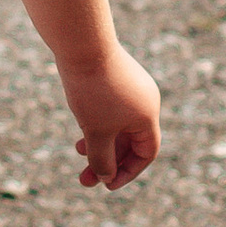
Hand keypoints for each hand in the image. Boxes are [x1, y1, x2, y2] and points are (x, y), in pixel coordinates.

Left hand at [60, 47, 161, 189]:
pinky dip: (98, 123)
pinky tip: (80, 126)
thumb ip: (102, 158)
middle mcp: (145, 101)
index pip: (146, 152)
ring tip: (77, 151)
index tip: (107, 184)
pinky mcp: (117, 76)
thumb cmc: (91, 90)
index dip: (128, 172)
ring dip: (99, 142)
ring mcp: (132, 87)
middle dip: (108, 161)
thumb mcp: (95, 131)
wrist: (82, 43)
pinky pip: (111, 109)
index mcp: (148, 115)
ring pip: (118, 125)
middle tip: (84, 179)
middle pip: (130, 141)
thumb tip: (105, 177)